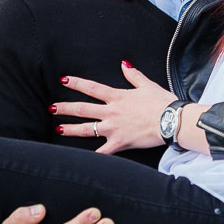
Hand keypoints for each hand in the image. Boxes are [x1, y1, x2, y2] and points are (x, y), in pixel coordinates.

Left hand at [54, 62, 177, 153]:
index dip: (76, 83)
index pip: (92, 88)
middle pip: (83, 109)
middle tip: (51, 108)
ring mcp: (113, 128)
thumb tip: (124, 64)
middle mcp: (111, 112)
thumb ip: (133, 75)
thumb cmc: (162, 102)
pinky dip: (92, 156)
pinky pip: (102, 151)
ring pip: (87, 129)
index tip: (63, 80)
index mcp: (117, 97)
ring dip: (71, 129)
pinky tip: (81, 159)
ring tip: (59, 128)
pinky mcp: (120, 143)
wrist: (171, 120)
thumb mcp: (147, 85)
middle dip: (65, 108)